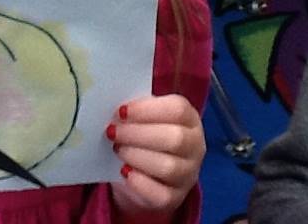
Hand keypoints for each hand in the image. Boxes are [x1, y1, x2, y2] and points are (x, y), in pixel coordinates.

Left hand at [107, 95, 205, 217]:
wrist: (143, 171)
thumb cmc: (143, 133)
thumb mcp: (143, 117)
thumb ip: (134, 111)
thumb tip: (115, 112)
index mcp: (189, 118)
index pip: (177, 109)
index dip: (147, 109)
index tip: (121, 111)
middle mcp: (195, 146)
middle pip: (175, 139)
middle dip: (138, 134)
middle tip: (113, 132)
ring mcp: (188, 174)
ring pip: (168, 167)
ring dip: (136, 156)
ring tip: (117, 149)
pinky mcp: (175, 197)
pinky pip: (160, 194)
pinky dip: (139, 183)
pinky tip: (124, 171)